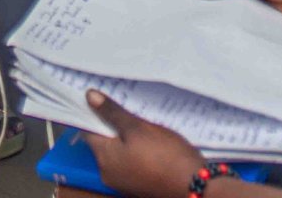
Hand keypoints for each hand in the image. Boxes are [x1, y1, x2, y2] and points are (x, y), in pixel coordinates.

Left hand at [83, 89, 206, 197]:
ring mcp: (124, 182)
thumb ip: (112, 113)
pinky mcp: (139, 184)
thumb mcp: (138, 128)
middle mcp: (108, 173)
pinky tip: (149, 138)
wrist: (194, 185)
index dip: (92, 112)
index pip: (88, 130)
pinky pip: (130, 162)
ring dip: (125, 136)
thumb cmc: (164, 155)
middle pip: (103, 142)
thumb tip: (89, 96)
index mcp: (103, 159)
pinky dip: (135, 149)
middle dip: (112, 123)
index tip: (100, 95)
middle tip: (123, 102)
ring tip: (139, 117)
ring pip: (118, 151)